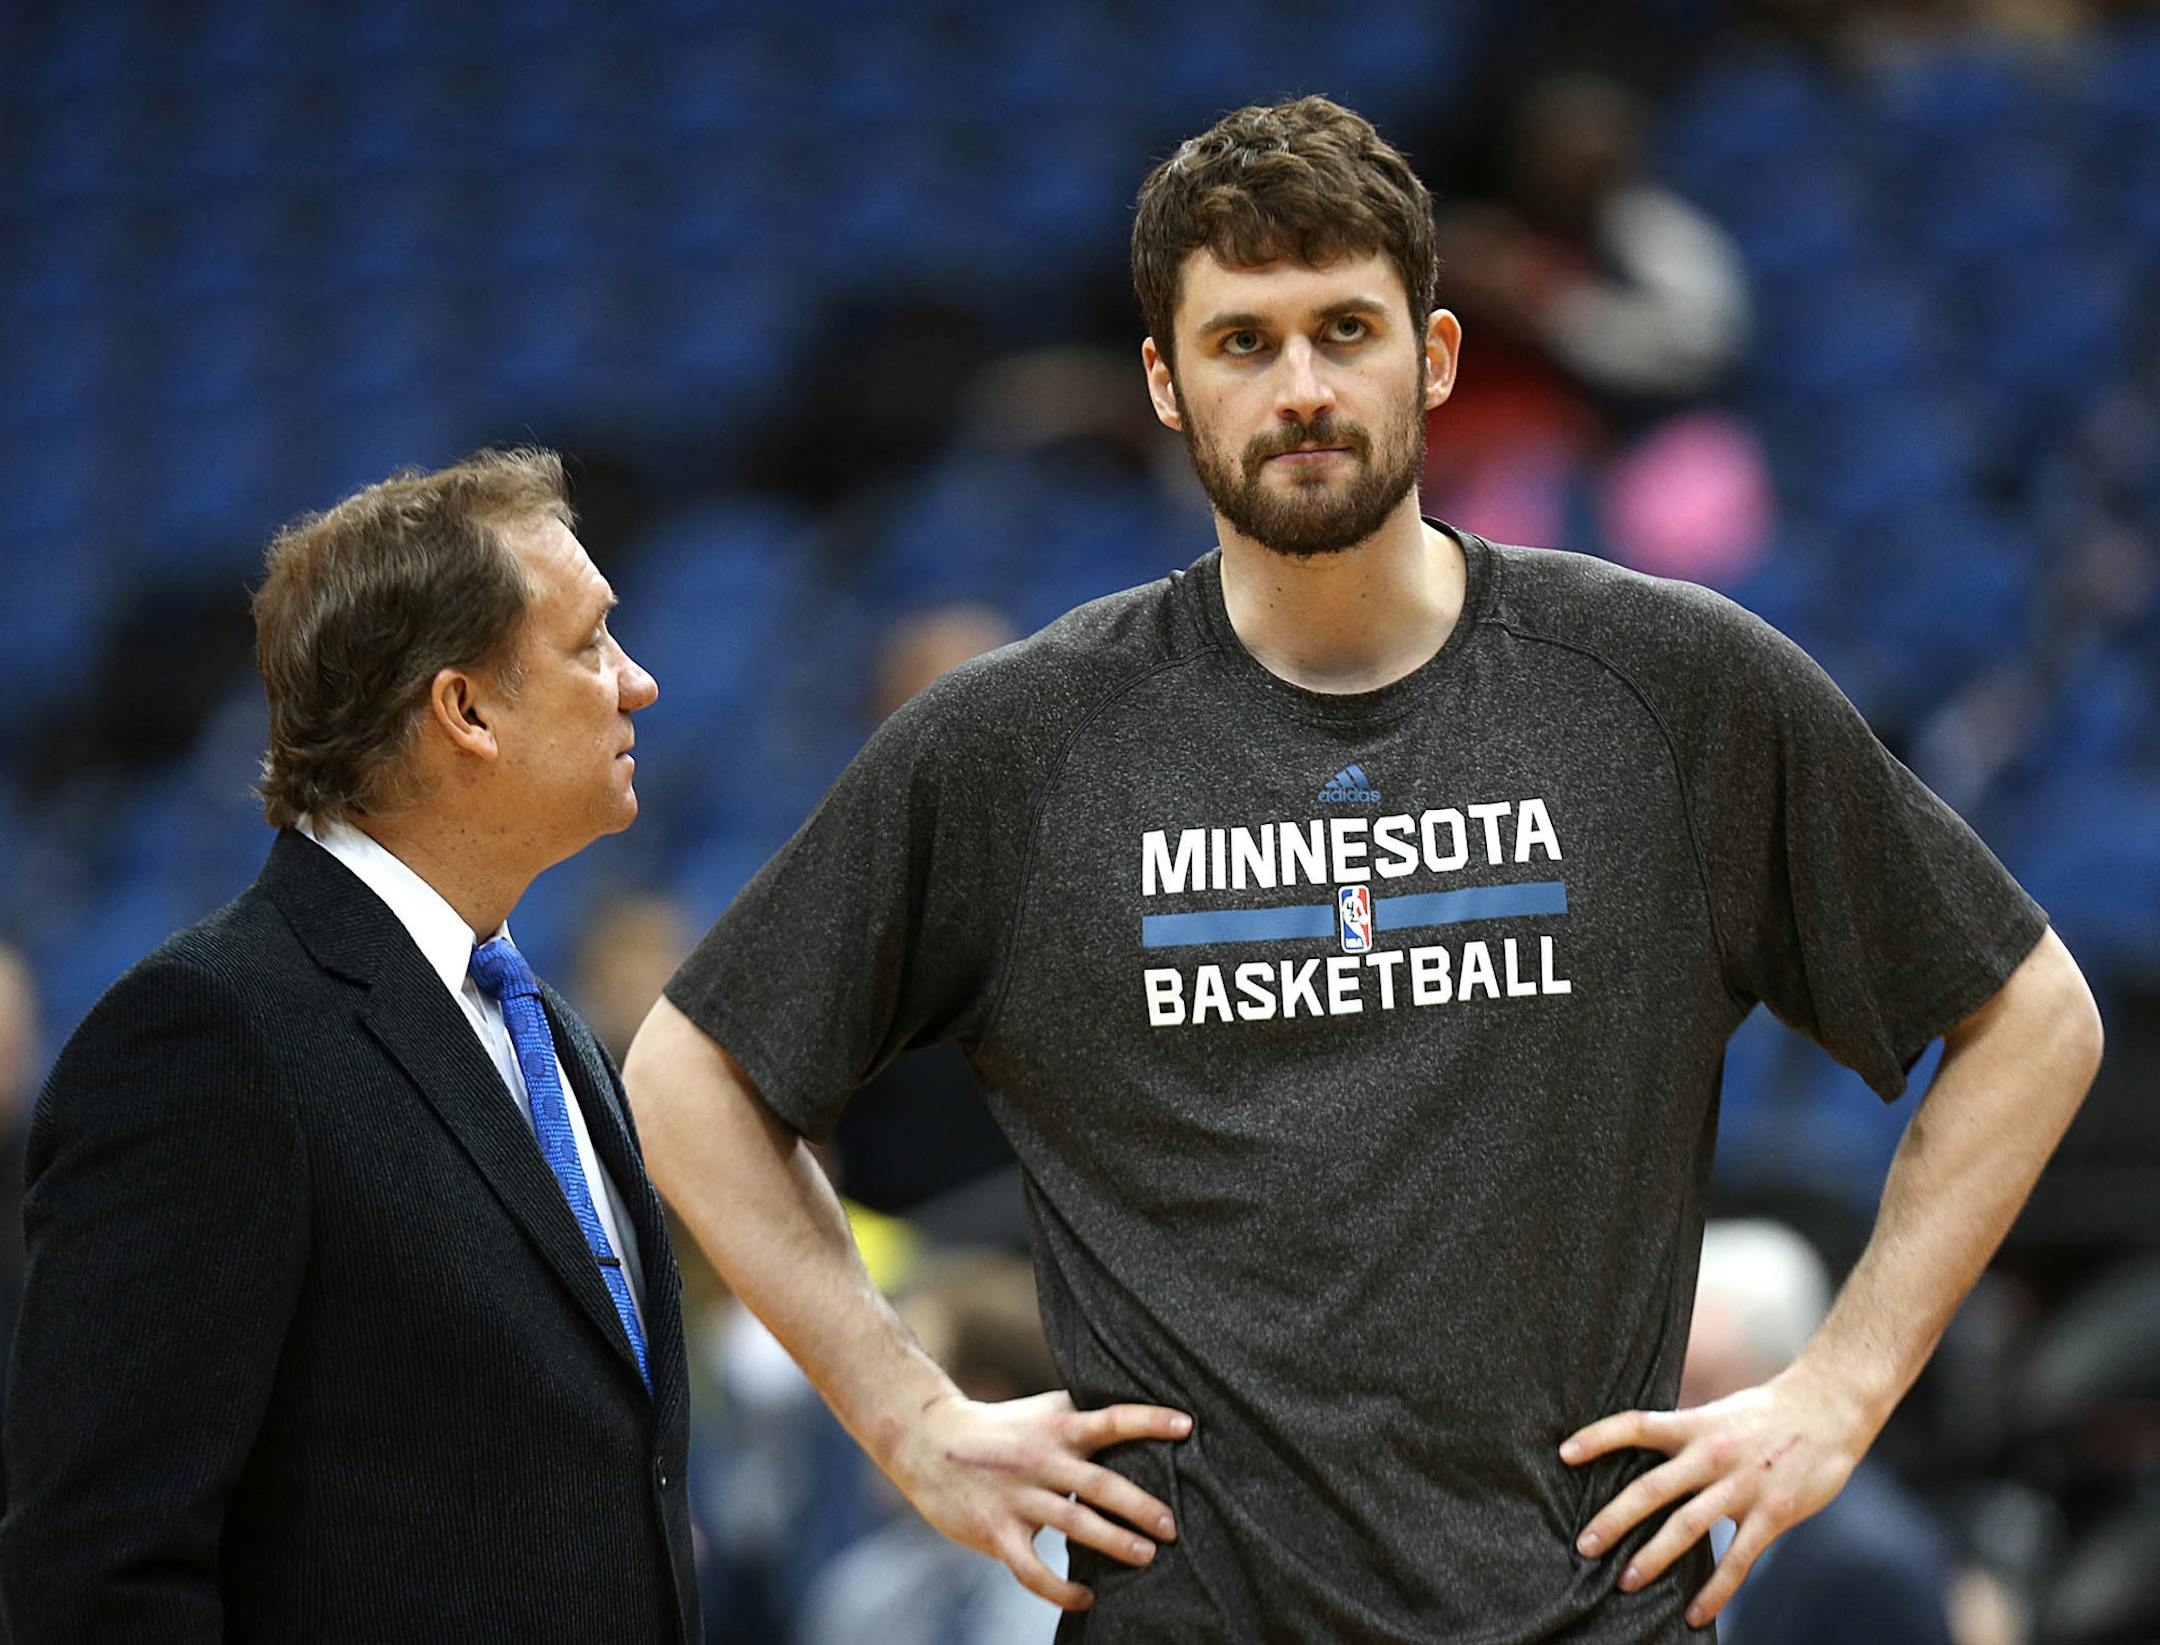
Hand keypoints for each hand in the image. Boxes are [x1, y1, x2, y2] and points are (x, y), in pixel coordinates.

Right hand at [887, 1389, 1192, 1610]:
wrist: (925, 1441)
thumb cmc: (998, 1429)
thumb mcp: (1040, 1411)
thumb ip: (1081, 1420)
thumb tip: (1138, 1427)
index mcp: (1057, 1426)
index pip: (1110, 1419)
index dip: (1148, 1421)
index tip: (1186, 1425)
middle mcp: (1041, 1459)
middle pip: (1099, 1483)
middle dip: (1140, 1506)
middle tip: (1172, 1526)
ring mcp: (1017, 1497)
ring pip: (1073, 1525)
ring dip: (1113, 1543)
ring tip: (1147, 1557)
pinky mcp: (996, 1532)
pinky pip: (1032, 1570)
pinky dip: (1061, 1590)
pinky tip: (1086, 1598)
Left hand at [1560, 1365, 1870, 1628]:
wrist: (1828, 1408)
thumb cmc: (1766, 1413)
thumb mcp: (1716, 1413)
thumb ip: (1684, 1437)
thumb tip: (1643, 1454)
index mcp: (1693, 1426)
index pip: (1635, 1425)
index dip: (1597, 1438)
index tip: (1564, 1454)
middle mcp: (1710, 1455)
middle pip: (1651, 1488)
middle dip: (1614, 1520)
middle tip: (1583, 1546)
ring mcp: (1741, 1486)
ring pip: (1687, 1528)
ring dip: (1653, 1558)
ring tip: (1624, 1582)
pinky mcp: (1772, 1514)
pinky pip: (1737, 1560)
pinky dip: (1715, 1590)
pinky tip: (1696, 1614)